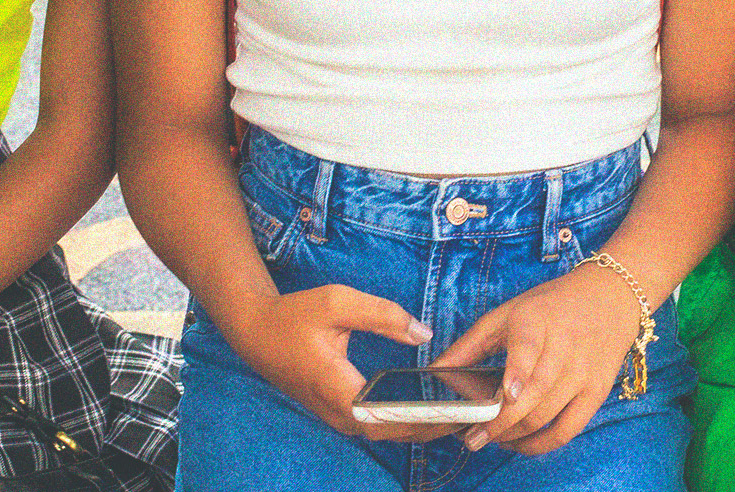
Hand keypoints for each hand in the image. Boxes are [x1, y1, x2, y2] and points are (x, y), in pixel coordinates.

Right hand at [222, 285, 460, 444]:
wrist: (256, 333)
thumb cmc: (294, 316)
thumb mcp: (336, 302)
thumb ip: (382, 315)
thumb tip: (424, 334)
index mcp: (342, 392)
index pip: (397, 418)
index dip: (434, 418)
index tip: (465, 410)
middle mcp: (343, 417)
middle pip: (400, 431)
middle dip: (439, 423)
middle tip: (478, 409)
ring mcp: (342, 421)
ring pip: (392, 432)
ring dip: (425, 423)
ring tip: (462, 407)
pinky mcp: (342, 417)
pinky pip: (382, 426)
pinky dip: (407, 418)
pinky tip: (431, 404)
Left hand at [432, 261, 641, 454]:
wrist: (606, 301)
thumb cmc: (546, 308)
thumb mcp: (505, 315)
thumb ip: (471, 343)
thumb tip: (437, 370)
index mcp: (536, 321)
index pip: (528, 349)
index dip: (518, 373)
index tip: (505, 394)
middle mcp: (563, 349)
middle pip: (534, 393)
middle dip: (501, 422)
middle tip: (472, 438)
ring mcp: (582, 374)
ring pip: (548, 415)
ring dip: (516, 435)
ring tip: (488, 440)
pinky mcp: (597, 394)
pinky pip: (569, 429)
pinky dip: (543, 443)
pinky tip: (519, 445)